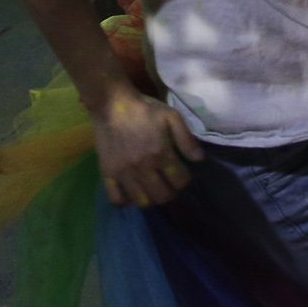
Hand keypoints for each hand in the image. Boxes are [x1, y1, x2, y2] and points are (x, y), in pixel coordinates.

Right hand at [94, 84, 203, 207]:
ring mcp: (123, 173)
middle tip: (168, 183)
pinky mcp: (108, 173)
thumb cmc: (144, 109)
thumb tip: (199, 160)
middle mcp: (142, 167)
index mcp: (160, 153)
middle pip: (162, 196)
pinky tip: (132, 191)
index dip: (184, 179)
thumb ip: (186, 138)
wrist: (112, 104)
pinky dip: (126, 200)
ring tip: (152, 188)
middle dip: (170, 192)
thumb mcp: (171, 116)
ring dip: (151, 198)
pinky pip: (116, 199)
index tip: (181, 173)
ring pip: (142, 202)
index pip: (179, 181)